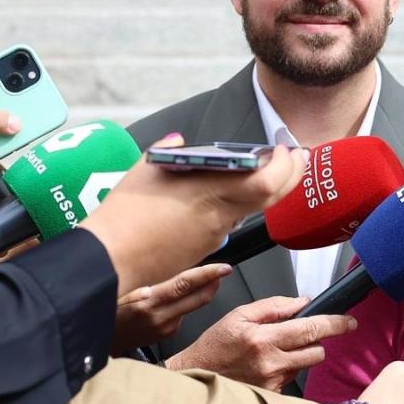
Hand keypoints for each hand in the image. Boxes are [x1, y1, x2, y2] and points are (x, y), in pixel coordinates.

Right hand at [78, 138, 305, 294]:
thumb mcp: (144, 170)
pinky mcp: (204, 252)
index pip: (267, 181)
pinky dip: (235, 208)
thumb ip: (167, 152)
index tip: (284, 150)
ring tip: (260, 170)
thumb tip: (177, 142)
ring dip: (262, 191)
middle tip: (294, 158)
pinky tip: (222, 196)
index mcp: (210, 192)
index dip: (284, 165)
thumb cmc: (122, 218)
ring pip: (250, 212)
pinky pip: (229, 225)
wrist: (109, 261)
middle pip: (271, 198)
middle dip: (289, 176)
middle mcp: (220, 217)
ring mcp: (215, 238)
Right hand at [114, 263, 231, 353]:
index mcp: (148, 302)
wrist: (102, 343)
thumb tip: (162, 274)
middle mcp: (160, 316)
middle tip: (223, 270)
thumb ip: (144, 283)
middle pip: (198, 297)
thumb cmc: (107, 313)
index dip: (207, 274)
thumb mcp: (120, 292)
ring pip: (193, 305)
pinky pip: (183, 313)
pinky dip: (186, 302)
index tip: (223, 268)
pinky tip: (179, 297)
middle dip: (214, 282)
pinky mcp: (168, 333)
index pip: (184, 285)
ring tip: (202, 278)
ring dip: (201, 291)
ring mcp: (166, 327)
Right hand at [164, 295, 351, 388]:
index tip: (350, 322)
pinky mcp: (272, 396)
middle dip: (315, 340)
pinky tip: (266, 365)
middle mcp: (271, 364)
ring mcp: (272, 383)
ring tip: (274, 350)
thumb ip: (274, 307)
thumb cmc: (215, 346)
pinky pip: (292, 378)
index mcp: (263, 340)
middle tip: (297, 334)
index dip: (335, 324)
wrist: (195, 379)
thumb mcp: (238, 316)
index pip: (310, 329)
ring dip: (300, 354)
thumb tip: (303, 302)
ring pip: (306, 364)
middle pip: (316, 350)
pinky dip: (287, 368)